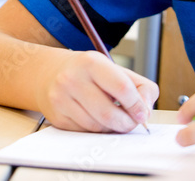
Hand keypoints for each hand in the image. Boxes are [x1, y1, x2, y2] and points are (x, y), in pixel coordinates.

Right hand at [37, 50, 158, 132]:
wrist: (48, 72)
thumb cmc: (88, 72)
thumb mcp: (114, 69)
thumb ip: (140, 87)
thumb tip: (145, 112)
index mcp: (91, 62)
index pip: (122, 88)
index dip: (137, 105)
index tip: (142, 113)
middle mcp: (72, 79)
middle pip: (109, 114)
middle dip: (126, 123)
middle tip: (131, 122)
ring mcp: (61, 99)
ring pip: (97, 127)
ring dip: (111, 128)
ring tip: (112, 117)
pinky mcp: (57, 116)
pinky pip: (85, 132)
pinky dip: (96, 129)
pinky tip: (95, 117)